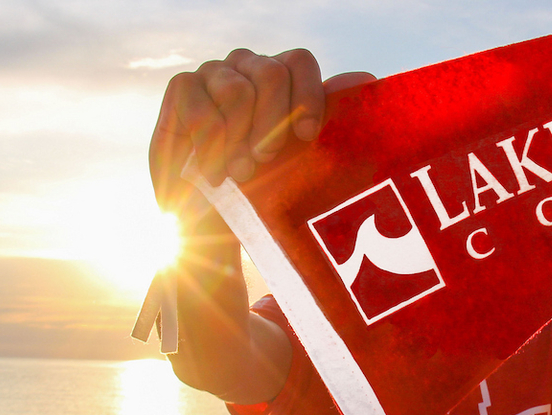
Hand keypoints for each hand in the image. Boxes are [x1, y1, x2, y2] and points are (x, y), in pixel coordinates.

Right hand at [148, 48, 374, 226]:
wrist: (213, 215)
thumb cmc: (265, 184)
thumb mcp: (304, 157)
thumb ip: (333, 117)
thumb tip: (367, 79)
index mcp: (283, 76)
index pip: (299, 61)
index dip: (306, 95)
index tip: (307, 135)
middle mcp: (249, 66)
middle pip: (271, 74)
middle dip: (273, 124)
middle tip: (266, 160)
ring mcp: (214, 73)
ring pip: (237, 92)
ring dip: (241, 141)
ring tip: (241, 173)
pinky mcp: (183, 87)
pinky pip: (203, 112)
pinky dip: (212, 148)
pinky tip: (214, 173)